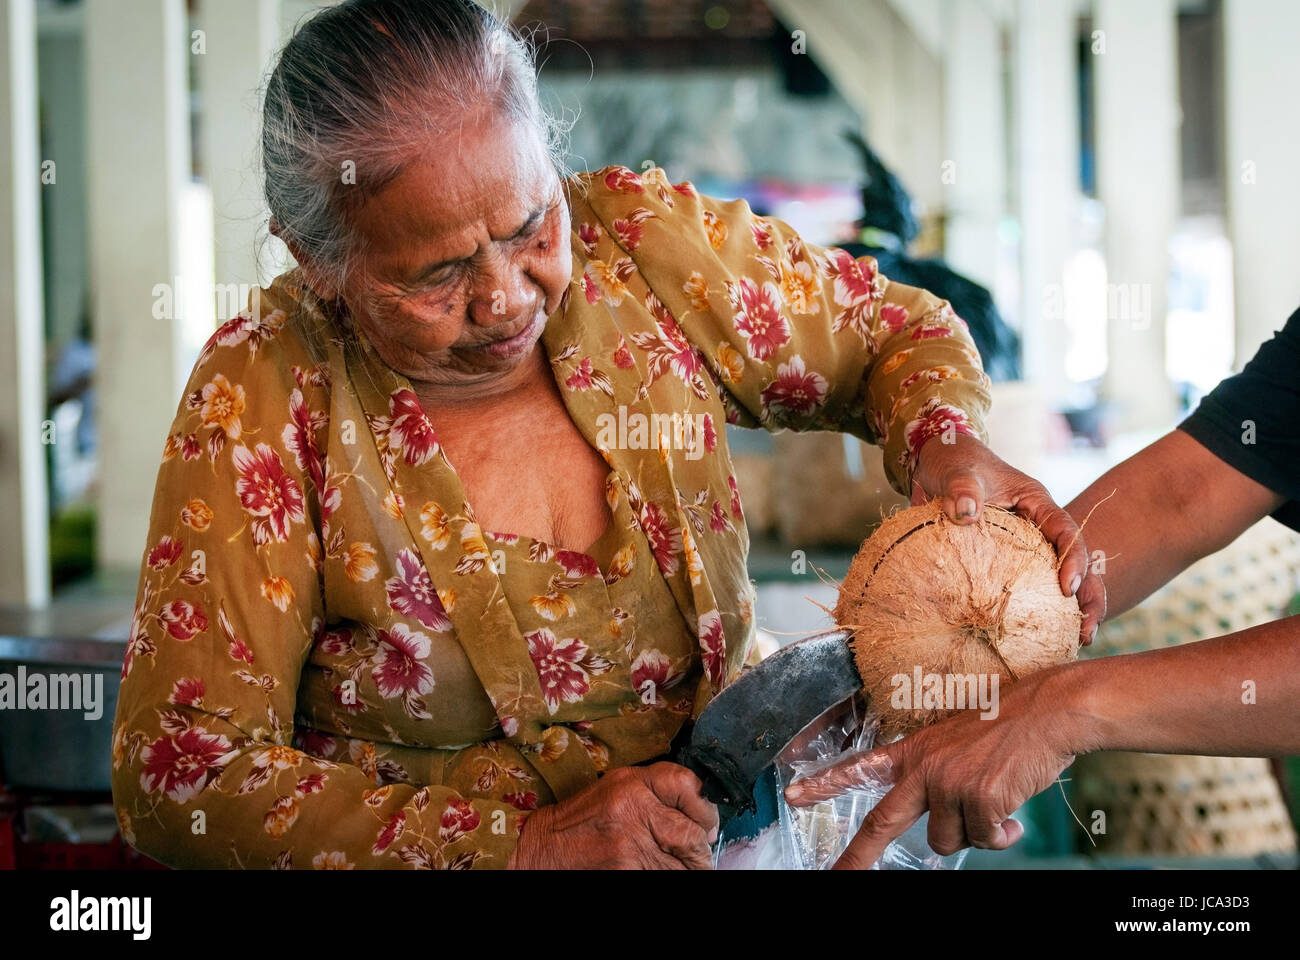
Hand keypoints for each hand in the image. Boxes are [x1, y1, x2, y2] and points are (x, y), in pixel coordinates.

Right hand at [507, 762, 718, 868]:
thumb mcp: (615, 789)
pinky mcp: (626, 869)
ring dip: (690, 869)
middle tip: (700, 855)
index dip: (704, 808)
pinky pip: (665, 874)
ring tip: (686, 868)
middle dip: (700, 848)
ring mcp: (630, 843)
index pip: (687, 785)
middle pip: (690, 832)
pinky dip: (671, 874)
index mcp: (632, 782)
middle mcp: (633, 808)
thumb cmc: (580, 820)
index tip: (706, 823)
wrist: (540, 848)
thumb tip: (699, 813)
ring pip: (682, 863)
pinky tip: (664, 870)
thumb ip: (655, 792)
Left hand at [784, 665, 1090, 868]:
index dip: (825, 783)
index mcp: (916, 750)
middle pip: (882, 822)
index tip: (794, 794)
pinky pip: (983, 840)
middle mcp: (925, 768)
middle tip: (839, 876)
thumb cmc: (1008, 725)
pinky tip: (1012, 811)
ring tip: (993, 802)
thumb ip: (939, 776)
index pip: (861, 766)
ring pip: (945, 841)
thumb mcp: (957, 742)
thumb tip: (943, 825)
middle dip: (858, 856)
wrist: (1047, 712)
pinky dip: (1000, 834)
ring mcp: (949, 784)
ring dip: (970, 833)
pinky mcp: (977, 799)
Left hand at [912, 433, 1105, 644]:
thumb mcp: (957, 471)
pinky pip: (1026, 586)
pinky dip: (1034, 610)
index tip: (1067, 589)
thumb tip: (965, 512)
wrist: (934, 465)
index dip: (1073, 559)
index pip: (1065, 531)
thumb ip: (962, 489)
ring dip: (1069, 610)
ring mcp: (1023, 546)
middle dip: (1087, 596)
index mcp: (1036, 503)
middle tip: (1086, 632)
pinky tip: (1037, 637)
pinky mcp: (1005, 561)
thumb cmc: (953, 461)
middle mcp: (1037, 526)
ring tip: (1077, 643)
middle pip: (1075, 562)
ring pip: (1056, 579)